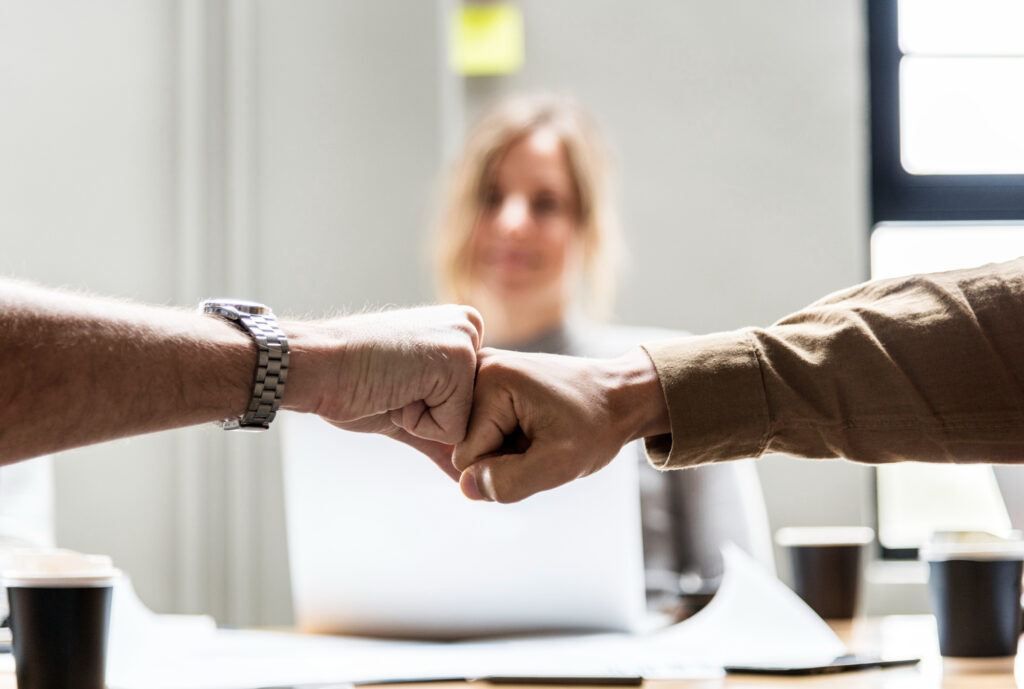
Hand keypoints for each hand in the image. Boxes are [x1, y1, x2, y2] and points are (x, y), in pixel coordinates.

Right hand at [283, 305, 483, 478]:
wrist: (318, 366)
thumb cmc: (353, 383)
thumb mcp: (409, 407)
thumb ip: (444, 431)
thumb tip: (466, 474)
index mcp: (461, 331)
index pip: (472, 404)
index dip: (429, 413)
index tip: (398, 384)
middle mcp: (470, 328)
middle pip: (475, 414)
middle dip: (431, 418)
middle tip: (395, 386)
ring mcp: (466, 342)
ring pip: (465, 423)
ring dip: (423, 421)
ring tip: (395, 387)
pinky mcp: (458, 361)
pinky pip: (452, 429)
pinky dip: (417, 425)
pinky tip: (395, 390)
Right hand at [452, 347, 668, 501]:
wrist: (619, 396)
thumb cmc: (596, 426)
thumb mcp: (559, 463)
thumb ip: (508, 482)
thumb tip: (465, 487)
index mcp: (491, 380)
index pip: (466, 456)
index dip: (503, 467)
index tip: (540, 448)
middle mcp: (478, 367)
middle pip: (464, 445)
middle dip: (501, 457)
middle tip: (541, 441)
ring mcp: (482, 370)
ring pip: (471, 439)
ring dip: (503, 448)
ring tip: (538, 432)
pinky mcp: (488, 380)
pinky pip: (479, 428)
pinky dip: (504, 437)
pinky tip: (531, 426)